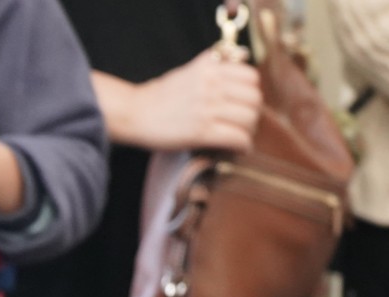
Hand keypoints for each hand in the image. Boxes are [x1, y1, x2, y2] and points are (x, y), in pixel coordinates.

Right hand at [99, 50, 261, 152]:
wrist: (134, 113)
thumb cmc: (161, 95)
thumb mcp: (189, 70)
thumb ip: (215, 63)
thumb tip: (243, 55)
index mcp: (210, 68)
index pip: (252, 77)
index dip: (252, 92)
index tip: (244, 103)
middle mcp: (211, 85)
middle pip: (254, 99)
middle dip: (253, 113)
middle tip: (243, 123)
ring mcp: (207, 109)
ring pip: (249, 119)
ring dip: (248, 131)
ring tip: (239, 136)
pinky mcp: (201, 132)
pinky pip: (237, 138)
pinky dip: (242, 146)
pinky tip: (237, 149)